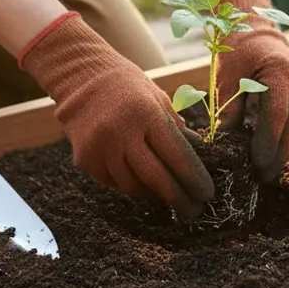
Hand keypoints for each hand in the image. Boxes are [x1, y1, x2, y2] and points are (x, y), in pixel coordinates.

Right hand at [20, 12, 214, 218]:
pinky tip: (141, 182)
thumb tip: (200, 158)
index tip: (207, 195)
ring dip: (154, 194)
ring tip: (167, 194)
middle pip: (157, 179)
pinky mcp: (85, 159)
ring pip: (134, 187)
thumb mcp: (158, 98)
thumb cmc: (127, 86)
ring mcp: (100, 148)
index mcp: (147, 115)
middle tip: (194, 210)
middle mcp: (122, 133)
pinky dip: (130, 185)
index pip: (177, 157)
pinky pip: (113, 183)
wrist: (81, 76)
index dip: (195, 180)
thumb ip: (176, 129)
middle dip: (179, 199)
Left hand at [215, 0, 288, 180]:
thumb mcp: (226, 77)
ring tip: (269, 170)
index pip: (277, 114)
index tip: (256, 163)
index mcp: (278, 71)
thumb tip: (225, 142)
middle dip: (281, 153)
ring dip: (287, 150)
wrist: (255, 29)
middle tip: (264, 175)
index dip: (268, 142)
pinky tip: (276, 154)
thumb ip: (228, 108)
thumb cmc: (236, 51)